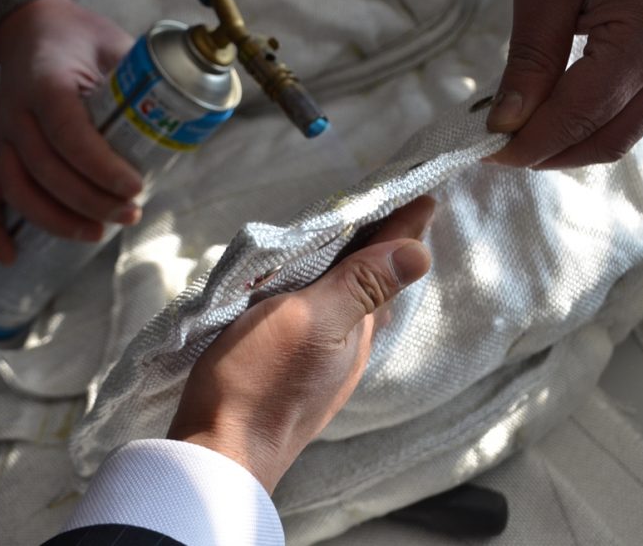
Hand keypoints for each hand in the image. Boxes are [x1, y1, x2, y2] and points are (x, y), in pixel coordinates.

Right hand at [0, 0, 141, 263]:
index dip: (100, 166)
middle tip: (130, 213)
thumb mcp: (116, 46)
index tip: (135, 186)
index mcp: (46, 81)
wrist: (32, 26)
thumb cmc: (80, 40)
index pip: (67, 132)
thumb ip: (145, 79)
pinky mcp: (1, 152)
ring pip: (19, 188)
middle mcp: (18, 111)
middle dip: (90, 200)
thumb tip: (192, 115)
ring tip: (97, 233)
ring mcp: (5, 135)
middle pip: (46, 169)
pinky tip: (11, 255)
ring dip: (56, 219)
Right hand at [168, 196, 435, 492]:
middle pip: (375, 281)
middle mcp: (349, 344)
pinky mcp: (294, 369)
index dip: (405, 226)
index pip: (391, 263)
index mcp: (358, 325)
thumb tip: (421, 253)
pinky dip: (325, 290)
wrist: (220, 453)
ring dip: (354, 266)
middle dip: (382, 242)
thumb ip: (360, 286)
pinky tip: (312, 288)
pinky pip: (323, 318)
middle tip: (386, 202)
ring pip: (349, 301)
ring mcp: (323, 360)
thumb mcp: (310, 320)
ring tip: (352, 235)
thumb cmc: (260, 381)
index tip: (422, 190)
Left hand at [486, 0, 642, 168]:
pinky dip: (586, 118)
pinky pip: (629, 105)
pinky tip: (546, 111)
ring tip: (515, 134)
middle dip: (549, 153)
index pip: (579, 117)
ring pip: (622, 128)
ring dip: (568, 141)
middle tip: (493, 150)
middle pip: (609, 138)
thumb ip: (530, 60)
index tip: (480, 152)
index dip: (528, 143)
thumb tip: (508, 122)